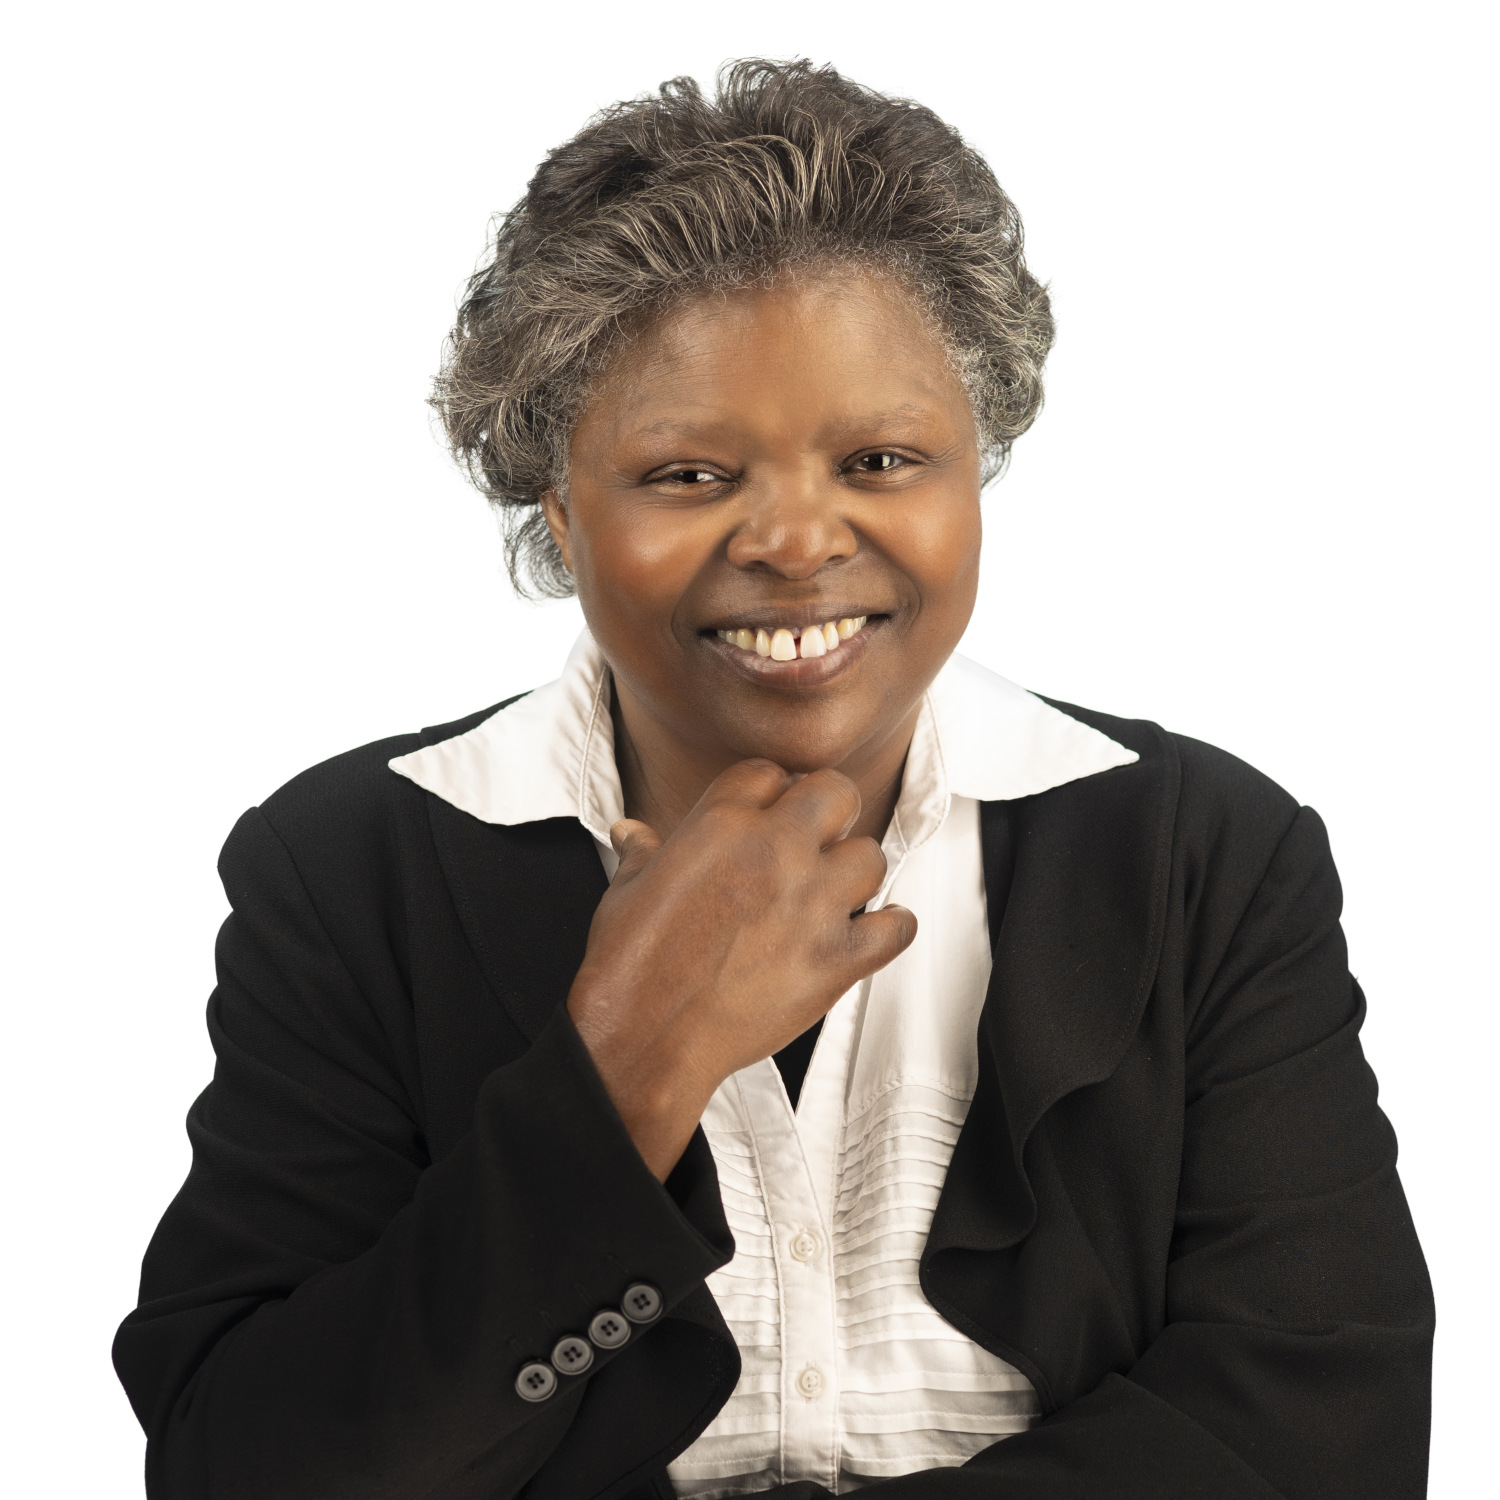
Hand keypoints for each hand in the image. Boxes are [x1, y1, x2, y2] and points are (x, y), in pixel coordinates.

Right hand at [566, 759, 916, 1179]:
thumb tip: (631, 833)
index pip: (770, 773)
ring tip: (838, 890)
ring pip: (871, 856)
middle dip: (829, 810)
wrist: (647, 1036)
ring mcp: (812, 903)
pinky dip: (891, 927)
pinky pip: (896, 928)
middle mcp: (775, 852)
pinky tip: (876, 928)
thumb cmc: (631, 966)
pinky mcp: (836, 958)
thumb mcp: (625, 889)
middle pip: (836, 792)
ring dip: (856, 871)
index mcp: (721, 823)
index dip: (773, 790)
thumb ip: (642, 852)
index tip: (773, 809)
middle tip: (818, 837)